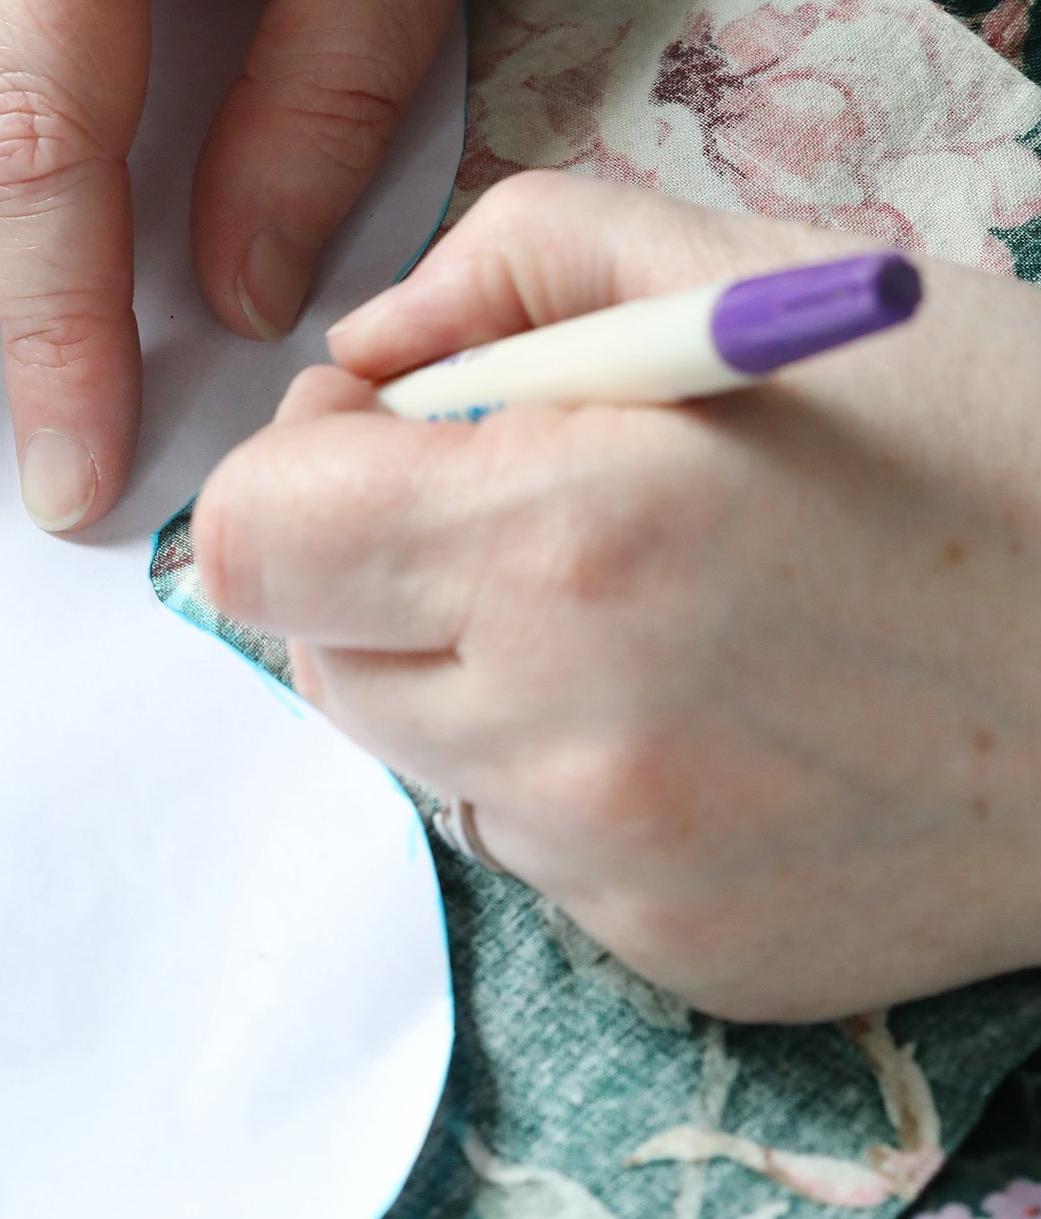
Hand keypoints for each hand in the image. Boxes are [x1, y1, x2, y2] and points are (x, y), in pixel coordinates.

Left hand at [191, 172, 1040, 1021]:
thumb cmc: (1014, 450)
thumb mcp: (779, 269)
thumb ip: (521, 261)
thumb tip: (370, 351)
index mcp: (573, 529)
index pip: (254, 539)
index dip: (303, 464)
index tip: (405, 429)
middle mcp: (568, 728)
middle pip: (312, 653)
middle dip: (382, 567)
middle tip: (537, 507)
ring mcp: (622, 869)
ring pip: (419, 757)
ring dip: (477, 672)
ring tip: (663, 611)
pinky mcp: (678, 958)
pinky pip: (537, 854)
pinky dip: (581, 778)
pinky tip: (731, 717)